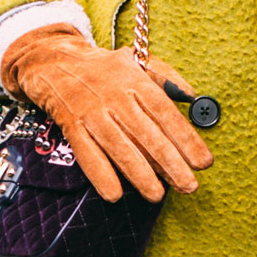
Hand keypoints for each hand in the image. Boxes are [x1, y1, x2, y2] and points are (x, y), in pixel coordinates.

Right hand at [3, 27, 212, 203]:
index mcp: (135, 80)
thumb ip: (167, 77)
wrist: (53, 62)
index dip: (186, 138)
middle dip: (170, 162)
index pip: (165, 112)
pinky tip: (114, 194)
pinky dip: (99, 173)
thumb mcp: (137, 61)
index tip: (203, 161)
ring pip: (119, 146)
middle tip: (189, 185)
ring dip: (139, 174)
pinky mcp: (71, 125)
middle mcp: (114, 96)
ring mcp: (92, 111)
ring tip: (157, 195)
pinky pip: (86, 152)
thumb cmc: (103, 68)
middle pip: (146, 133)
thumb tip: (192, 97)